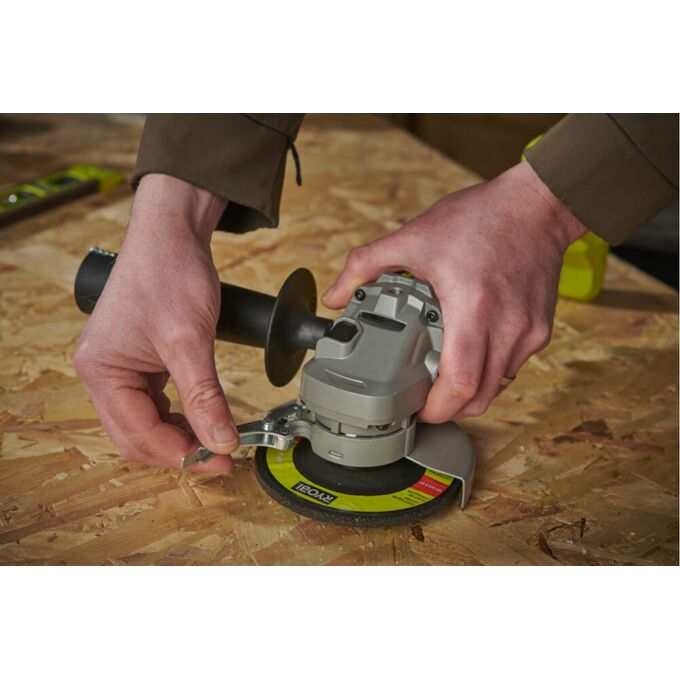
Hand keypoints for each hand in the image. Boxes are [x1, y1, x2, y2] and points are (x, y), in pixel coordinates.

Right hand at [74, 174, 237, 470]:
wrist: (173, 233)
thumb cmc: (169, 272)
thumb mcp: (190, 341)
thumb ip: (205, 397)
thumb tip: (222, 441)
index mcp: (101, 371)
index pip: (138, 434)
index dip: (181, 454)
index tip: (219, 460)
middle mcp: (102, 372)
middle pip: (136, 435)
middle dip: (178, 450)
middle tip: (219, 456)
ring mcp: (118, 365)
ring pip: (145, 420)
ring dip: (178, 434)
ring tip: (214, 439)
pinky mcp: (137, 358)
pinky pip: (153, 400)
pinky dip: (177, 414)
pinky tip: (201, 415)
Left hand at [322, 161, 587, 422]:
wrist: (536, 206)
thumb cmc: (480, 219)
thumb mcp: (414, 236)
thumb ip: (365, 265)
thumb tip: (334, 296)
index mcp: (472, 308)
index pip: (460, 384)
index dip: (437, 409)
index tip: (418, 410)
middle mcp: (506, 327)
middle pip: (480, 399)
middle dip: (450, 409)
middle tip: (425, 401)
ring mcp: (528, 332)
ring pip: (498, 387)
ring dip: (469, 393)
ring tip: (444, 377)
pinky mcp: (540, 330)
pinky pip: (512, 368)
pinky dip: (489, 372)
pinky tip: (470, 353)